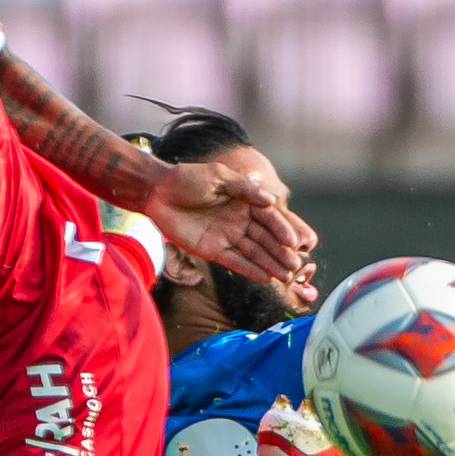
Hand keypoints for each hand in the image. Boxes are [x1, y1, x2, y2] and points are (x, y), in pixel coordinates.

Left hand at [144, 160, 316, 300]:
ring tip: (287, 277)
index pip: (269, 218)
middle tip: (297, 267)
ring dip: (270, 265)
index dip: (281, 230)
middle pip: (265, 239)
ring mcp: (227, 237)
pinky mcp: (212, 250)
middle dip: (280, 253)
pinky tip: (266, 279)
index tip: (294, 243)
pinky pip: (235, 262)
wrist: (157, 192)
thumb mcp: (218, 176)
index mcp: (245, 202)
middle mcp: (240, 221)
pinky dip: (250, 271)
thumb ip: (244, 189)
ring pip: (253, 253)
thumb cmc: (187, 178)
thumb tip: (271, 201)